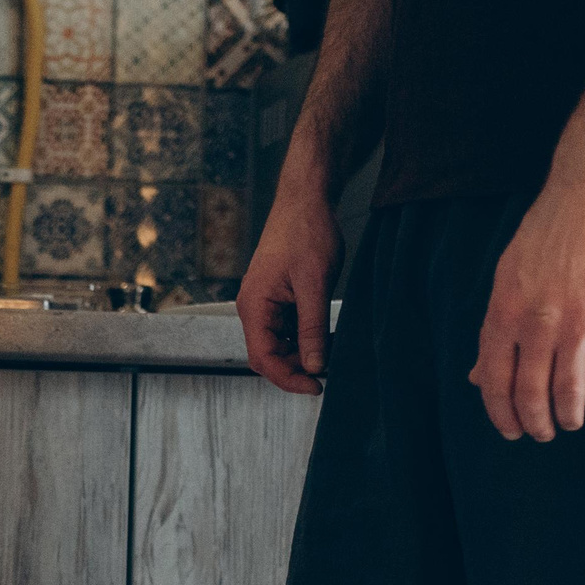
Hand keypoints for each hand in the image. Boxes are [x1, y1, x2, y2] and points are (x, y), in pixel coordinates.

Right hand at [236, 181, 340, 395]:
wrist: (306, 198)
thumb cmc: (307, 233)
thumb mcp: (315, 285)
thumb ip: (313, 329)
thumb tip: (315, 366)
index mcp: (254, 306)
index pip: (263, 359)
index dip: (289, 378)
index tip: (316, 386)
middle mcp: (253, 308)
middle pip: (267, 356)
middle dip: (295, 368)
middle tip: (327, 372)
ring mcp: (263, 303)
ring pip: (278, 344)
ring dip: (301, 353)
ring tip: (331, 352)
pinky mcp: (276, 297)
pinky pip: (285, 328)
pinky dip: (304, 337)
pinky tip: (325, 335)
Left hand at [471, 174, 584, 441]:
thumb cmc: (548, 232)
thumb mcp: (507, 276)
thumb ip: (495, 329)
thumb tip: (477, 376)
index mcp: (504, 313)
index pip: (494, 381)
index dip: (500, 414)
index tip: (509, 430)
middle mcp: (539, 322)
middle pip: (532, 394)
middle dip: (535, 424)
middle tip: (541, 434)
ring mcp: (580, 320)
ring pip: (571, 390)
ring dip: (569, 415)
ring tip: (570, 422)